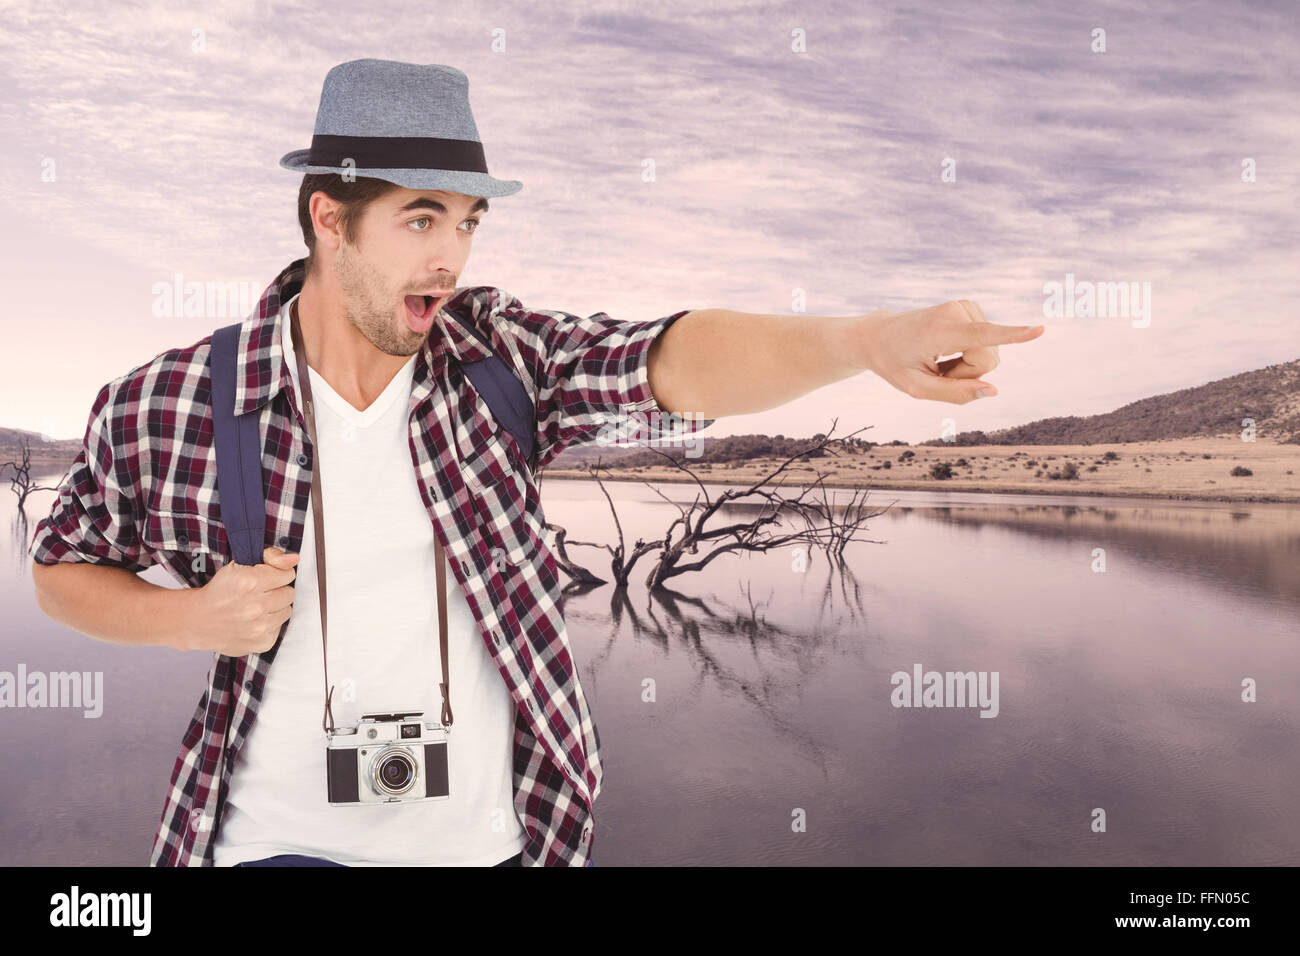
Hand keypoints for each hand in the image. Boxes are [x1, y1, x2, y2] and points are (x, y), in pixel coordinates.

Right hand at [185, 546, 298, 654]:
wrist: (198, 621)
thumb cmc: (218, 592)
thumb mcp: (238, 566)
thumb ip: (270, 558)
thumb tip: (293, 559)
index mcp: (249, 583)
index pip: (287, 574)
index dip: (277, 574)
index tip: (267, 577)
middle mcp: (255, 607)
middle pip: (289, 593)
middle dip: (277, 590)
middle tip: (260, 592)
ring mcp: (259, 627)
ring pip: (287, 611)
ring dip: (275, 607)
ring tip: (256, 606)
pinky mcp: (262, 642)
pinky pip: (279, 627)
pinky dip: (270, 623)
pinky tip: (254, 620)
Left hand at [858, 300, 1044, 403]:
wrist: (879, 335)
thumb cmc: (895, 363)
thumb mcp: (916, 388)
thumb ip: (954, 394)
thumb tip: (993, 391)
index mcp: (939, 331)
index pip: (982, 336)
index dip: (1013, 336)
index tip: (1039, 330)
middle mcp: (956, 312)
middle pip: (988, 361)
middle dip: (967, 374)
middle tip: (936, 368)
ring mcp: (966, 306)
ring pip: (990, 353)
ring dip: (966, 365)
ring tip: (938, 357)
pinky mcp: (971, 307)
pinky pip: (987, 344)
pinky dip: (968, 353)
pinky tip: (945, 349)